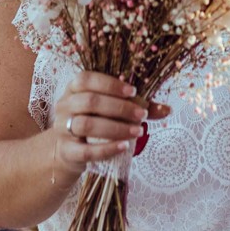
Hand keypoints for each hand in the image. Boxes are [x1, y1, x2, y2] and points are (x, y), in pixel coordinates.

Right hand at [49, 71, 167, 175]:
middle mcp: (65, 105)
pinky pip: (86, 151)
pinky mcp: (66, 151)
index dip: (110, 84)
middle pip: (89, 101)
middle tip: (142, 114)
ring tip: (138, 131)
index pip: (86, 79)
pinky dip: (106, 149)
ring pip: (86, 125)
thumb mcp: (110, 109)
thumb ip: (136, 106)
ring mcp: (62, 129)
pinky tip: (124, 146)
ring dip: (115, 128)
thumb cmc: (94, 123)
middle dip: (119, 107)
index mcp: (74, 89)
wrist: (69, 151)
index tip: (133, 91)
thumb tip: (167, 109)